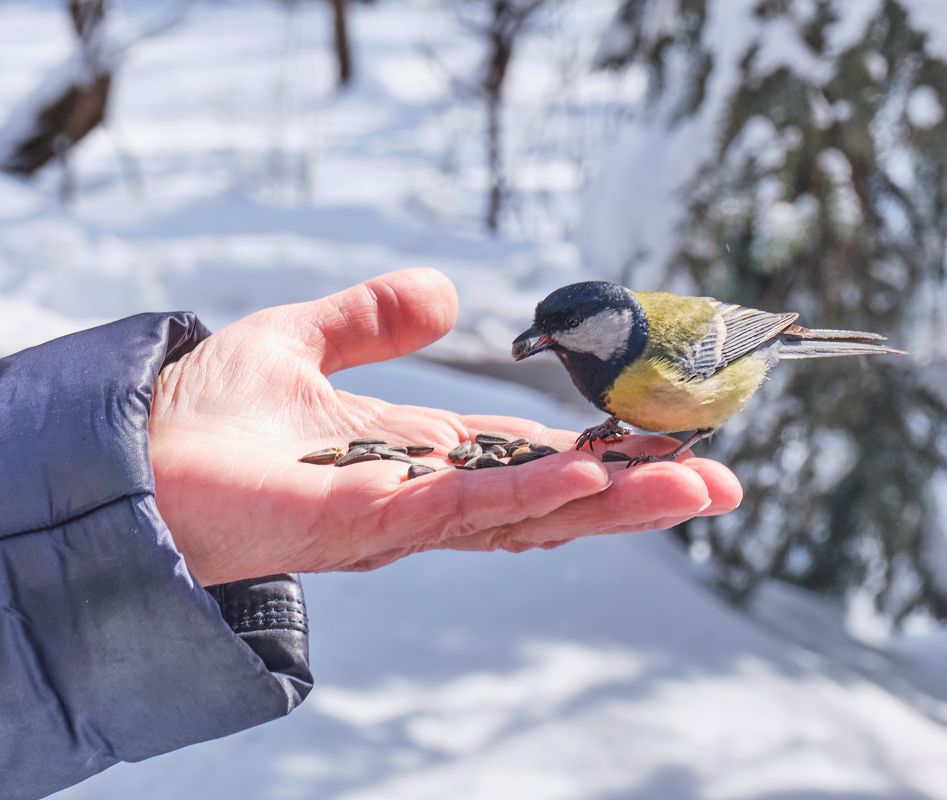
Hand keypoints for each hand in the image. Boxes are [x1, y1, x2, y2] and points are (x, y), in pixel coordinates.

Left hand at [149, 269, 741, 585]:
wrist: (129, 452)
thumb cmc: (204, 412)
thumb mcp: (305, 336)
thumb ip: (372, 316)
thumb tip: (447, 294)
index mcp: (425, 456)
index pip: (534, 458)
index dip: (604, 455)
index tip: (671, 443)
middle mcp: (430, 495)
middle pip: (554, 498)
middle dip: (637, 493)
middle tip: (720, 481)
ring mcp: (409, 515)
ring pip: (532, 512)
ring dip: (615, 502)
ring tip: (694, 485)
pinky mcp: (374, 522)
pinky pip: (471, 508)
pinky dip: (535, 495)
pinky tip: (592, 479)